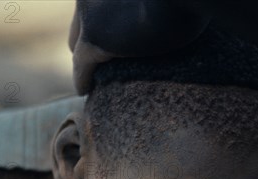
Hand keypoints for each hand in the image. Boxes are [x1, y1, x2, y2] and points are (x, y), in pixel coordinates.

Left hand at [69, 0, 209, 94]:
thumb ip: (163, 8)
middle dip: (88, 40)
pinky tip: (85, 90)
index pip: (98, 6)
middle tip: (99, 61)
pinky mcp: (93, 39)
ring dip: (86, 60)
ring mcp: (90, 14)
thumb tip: (179, 18)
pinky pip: (81, 66)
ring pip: (78, 44)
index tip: (113, 40)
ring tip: (93, 79)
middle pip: (82, 23)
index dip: (106, 24)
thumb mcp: (174, 1)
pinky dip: (83, 79)